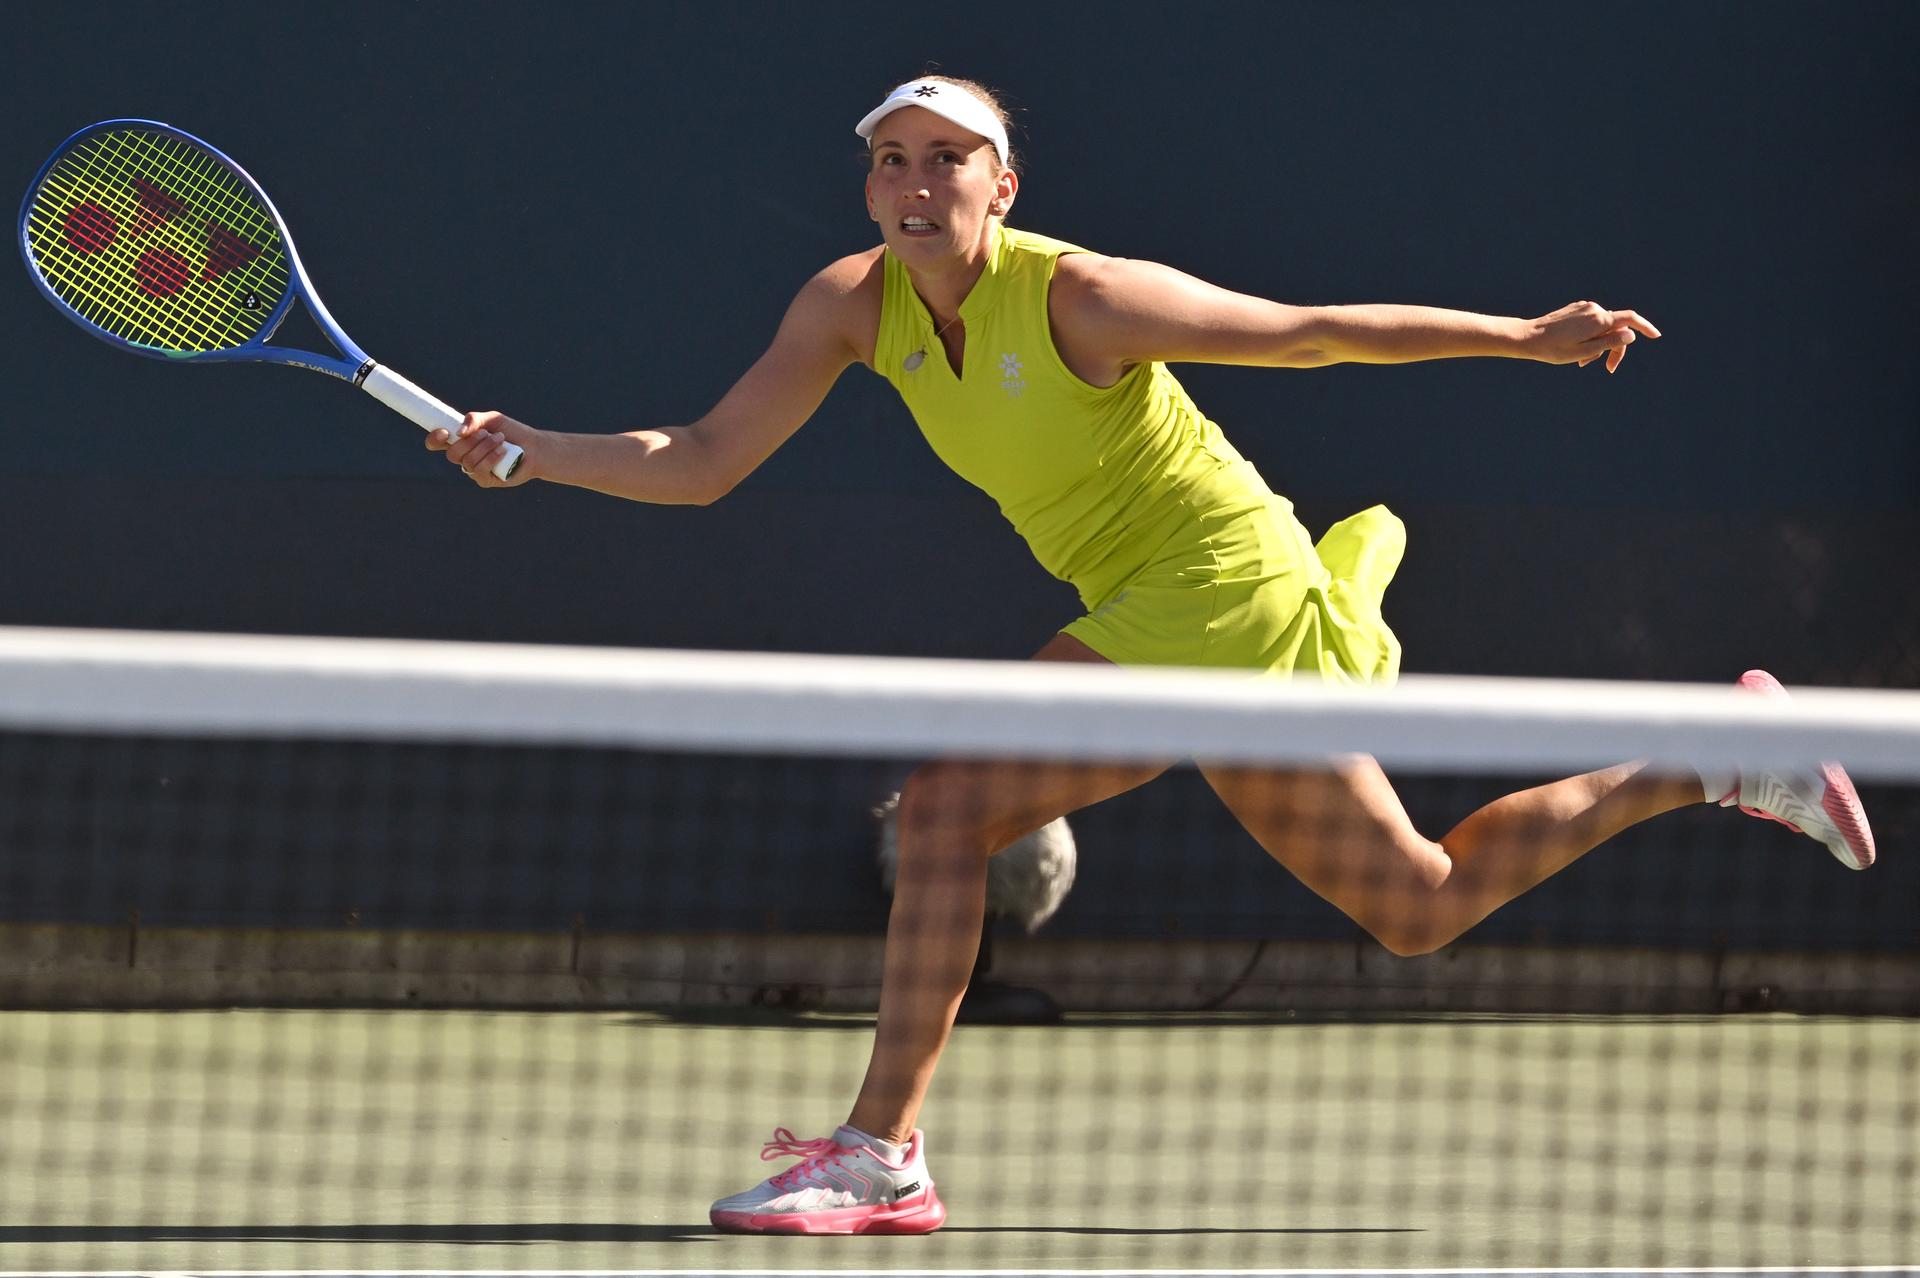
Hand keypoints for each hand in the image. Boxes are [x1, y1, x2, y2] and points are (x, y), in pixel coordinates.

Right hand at [425, 410, 536, 486]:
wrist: (534, 447)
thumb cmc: (512, 432)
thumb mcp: (492, 419)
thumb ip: (474, 419)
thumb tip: (459, 433)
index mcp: (461, 441)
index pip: (437, 443)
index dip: (434, 439)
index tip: (445, 432)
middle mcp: (464, 457)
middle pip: (452, 454)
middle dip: (470, 442)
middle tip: (486, 433)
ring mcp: (474, 470)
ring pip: (468, 462)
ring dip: (485, 447)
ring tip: (501, 439)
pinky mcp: (486, 481)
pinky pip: (480, 472)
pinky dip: (491, 458)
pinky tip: (503, 451)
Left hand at [1526, 301, 1660, 373]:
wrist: (1527, 337)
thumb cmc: (1554, 349)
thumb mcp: (1584, 351)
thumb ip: (1610, 342)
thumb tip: (1631, 334)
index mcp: (1599, 319)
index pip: (1630, 318)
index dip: (1645, 327)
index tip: (1656, 336)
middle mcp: (1594, 309)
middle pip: (1616, 327)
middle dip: (1614, 348)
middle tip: (1608, 369)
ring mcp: (1584, 308)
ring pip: (1602, 328)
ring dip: (1598, 345)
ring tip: (1582, 362)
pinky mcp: (1576, 310)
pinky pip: (1591, 324)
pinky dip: (1590, 338)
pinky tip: (1576, 350)